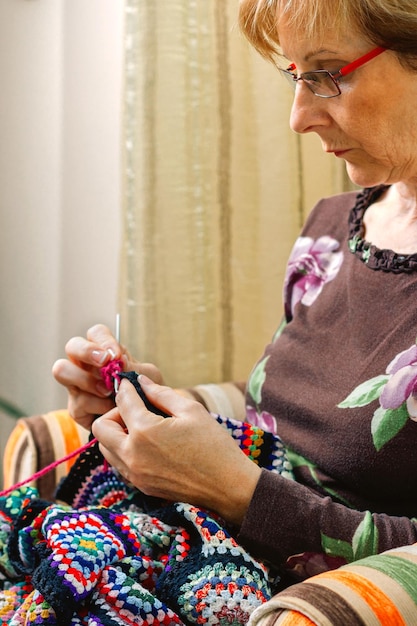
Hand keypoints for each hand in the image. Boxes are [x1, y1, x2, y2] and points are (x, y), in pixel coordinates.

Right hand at [52, 324, 162, 429]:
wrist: (142, 424)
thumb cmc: (144, 393)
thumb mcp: (146, 377)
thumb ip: (133, 367)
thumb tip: (118, 361)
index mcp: (104, 351)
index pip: (96, 333)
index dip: (104, 341)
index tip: (116, 355)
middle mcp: (86, 364)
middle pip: (72, 345)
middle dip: (86, 351)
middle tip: (105, 363)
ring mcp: (77, 385)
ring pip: (62, 370)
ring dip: (87, 379)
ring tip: (108, 391)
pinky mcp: (76, 407)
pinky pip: (80, 401)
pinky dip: (99, 406)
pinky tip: (112, 410)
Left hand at [92, 375, 261, 525]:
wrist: (228, 487)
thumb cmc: (214, 445)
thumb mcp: (191, 410)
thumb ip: (161, 394)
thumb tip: (142, 382)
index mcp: (144, 431)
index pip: (122, 402)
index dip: (125, 387)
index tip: (130, 382)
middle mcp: (132, 454)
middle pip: (101, 428)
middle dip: (114, 413)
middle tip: (135, 409)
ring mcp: (134, 474)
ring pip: (106, 448)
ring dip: (116, 434)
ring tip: (141, 427)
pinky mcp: (140, 486)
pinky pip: (119, 464)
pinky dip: (124, 450)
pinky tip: (146, 445)